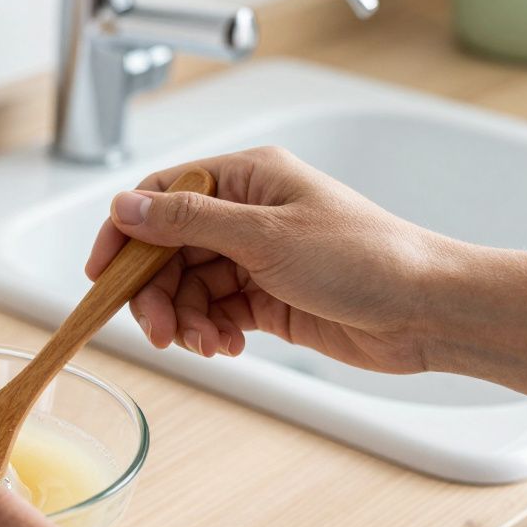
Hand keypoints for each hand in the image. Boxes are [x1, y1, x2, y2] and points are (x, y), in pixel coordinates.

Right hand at [86, 146, 448, 372]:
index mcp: (246, 180)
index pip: (162, 197)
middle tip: (157, 330)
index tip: (102, 274)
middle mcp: (246, 215)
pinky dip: (209, 332)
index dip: (125, 233)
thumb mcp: (265, 236)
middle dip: (156, 293)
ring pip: (187, 288)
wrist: (424, 311)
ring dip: (184, 320)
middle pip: (168, 250)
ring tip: (203, 345)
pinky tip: (225, 347)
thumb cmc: (364, 258)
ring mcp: (255, 257)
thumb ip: (188, 221)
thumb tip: (126, 206)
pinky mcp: (265, 298)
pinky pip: (213, 313)